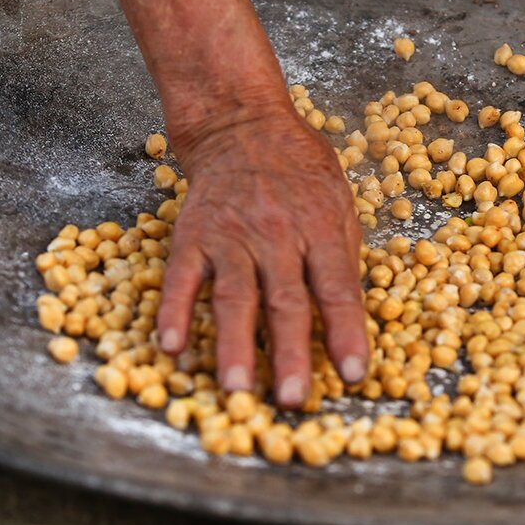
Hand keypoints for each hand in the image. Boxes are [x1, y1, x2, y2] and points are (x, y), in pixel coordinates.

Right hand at [94, 0, 366, 407]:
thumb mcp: (339, 202)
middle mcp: (277, 234)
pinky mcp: (194, 235)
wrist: (241, 125)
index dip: (346, 333)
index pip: (338, 289)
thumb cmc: (300, 169)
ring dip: (234, 346)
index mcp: (321, 227)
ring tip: (235, 389)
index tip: (352, 375)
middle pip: (286, 301)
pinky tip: (171, 348)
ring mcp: (231, 236)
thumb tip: (352, 317)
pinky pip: (181, 278)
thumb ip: (342, 257)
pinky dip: (174, 313)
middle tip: (291, 399)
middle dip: (289, 354)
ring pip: (233, 297)